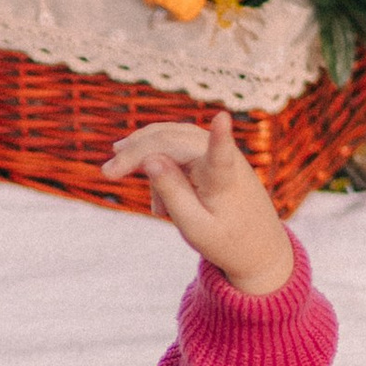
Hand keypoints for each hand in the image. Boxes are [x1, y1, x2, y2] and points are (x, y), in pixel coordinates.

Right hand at [103, 109, 292, 295]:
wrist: (257, 247)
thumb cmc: (226, 241)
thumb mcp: (194, 226)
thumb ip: (172, 193)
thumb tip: (149, 160)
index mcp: (224, 180)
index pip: (221, 155)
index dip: (219, 137)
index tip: (223, 118)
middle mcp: (225, 158)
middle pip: (175, 139)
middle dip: (138, 150)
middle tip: (107, 172)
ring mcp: (220, 152)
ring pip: (175, 136)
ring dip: (144, 147)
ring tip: (117, 165)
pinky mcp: (215, 155)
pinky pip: (180, 148)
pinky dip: (158, 158)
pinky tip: (150, 183)